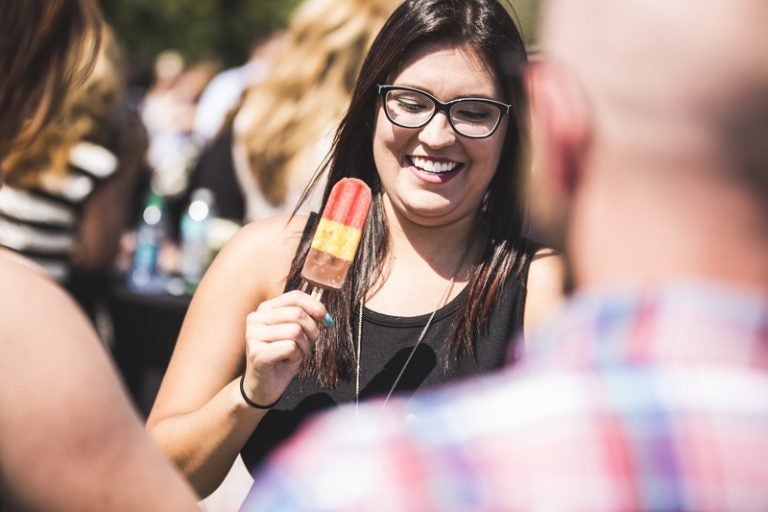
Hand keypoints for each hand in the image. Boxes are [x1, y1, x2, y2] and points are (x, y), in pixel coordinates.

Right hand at [242, 290, 327, 406]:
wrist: (264, 386)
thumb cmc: (282, 357)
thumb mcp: (296, 332)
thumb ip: (305, 317)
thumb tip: (323, 311)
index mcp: (265, 309)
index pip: (295, 297)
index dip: (315, 306)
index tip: (326, 320)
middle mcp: (256, 318)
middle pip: (297, 314)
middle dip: (312, 330)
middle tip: (308, 344)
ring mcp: (253, 335)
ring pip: (295, 331)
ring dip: (303, 346)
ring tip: (294, 354)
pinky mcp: (256, 353)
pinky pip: (290, 347)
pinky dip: (296, 356)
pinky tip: (286, 361)